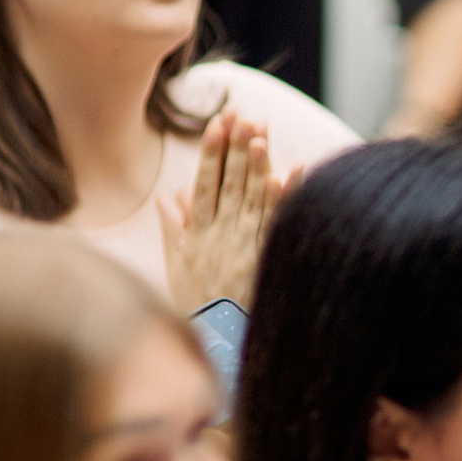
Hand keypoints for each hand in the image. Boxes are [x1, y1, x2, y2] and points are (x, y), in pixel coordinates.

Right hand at [159, 111, 284, 313]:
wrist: (219, 345)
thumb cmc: (199, 308)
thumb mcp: (177, 269)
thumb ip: (174, 230)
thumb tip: (168, 197)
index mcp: (197, 236)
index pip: (204, 184)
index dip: (212, 152)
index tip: (218, 122)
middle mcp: (220, 237)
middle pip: (229, 184)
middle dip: (236, 148)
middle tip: (244, 115)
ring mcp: (244, 248)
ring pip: (252, 198)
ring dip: (257, 165)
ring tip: (262, 135)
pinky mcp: (265, 261)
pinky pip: (276, 223)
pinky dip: (285, 197)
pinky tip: (293, 172)